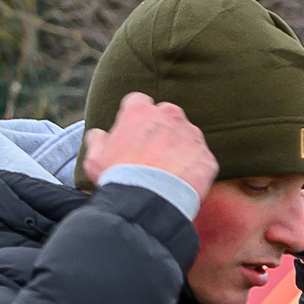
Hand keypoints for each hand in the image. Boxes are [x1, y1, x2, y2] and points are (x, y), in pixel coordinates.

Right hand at [81, 93, 216, 200]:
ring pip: (188, 135)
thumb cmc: (119, 178)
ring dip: (180, 147)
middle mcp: (170, 116)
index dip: (135, 116)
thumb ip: (98, 140)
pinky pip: (202, 158)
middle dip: (162, 128)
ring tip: (169, 169)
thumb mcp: (95, 157)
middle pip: (167, 114)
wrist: (149, 202)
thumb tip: (99, 135)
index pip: (139, 101)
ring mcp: (192, 136)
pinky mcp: (207, 157)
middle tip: (153, 150)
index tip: (134, 131)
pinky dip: (195, 167)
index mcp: (140, 111)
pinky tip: (184, 181)